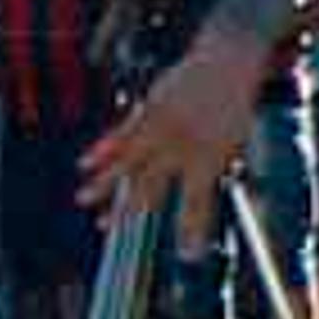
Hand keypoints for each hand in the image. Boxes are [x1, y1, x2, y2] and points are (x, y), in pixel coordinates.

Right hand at [81, 24, 274, 251]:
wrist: (229, 62)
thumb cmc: (233, 104)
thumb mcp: (232, 140)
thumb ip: (212, 164)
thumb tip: (203, 186)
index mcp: (212, 159)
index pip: (200, 203)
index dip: (193, 230)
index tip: (188, 256)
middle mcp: (185, 148)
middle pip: (152, 186)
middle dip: (130, 210)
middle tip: (110, 231)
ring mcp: (165, 129)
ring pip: (129, 161)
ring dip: (104, 183)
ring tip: (84, 202)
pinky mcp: (150, 109)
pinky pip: (122, 133)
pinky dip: (103, 149)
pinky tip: (84, 164)